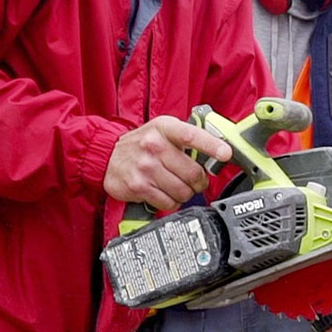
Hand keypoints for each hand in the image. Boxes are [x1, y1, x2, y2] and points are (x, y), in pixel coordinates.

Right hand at [103, 115, 231, 209]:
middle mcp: (154, 146)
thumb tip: (218, 147)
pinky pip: (168, 203)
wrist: (106, 155)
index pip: (192, 135)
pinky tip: (166, 194)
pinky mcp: (138, 186)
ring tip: (179, 186)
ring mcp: (145, 167)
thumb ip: (187, 136)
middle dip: (200, 181)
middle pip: (193, 172)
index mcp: (164, 128)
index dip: (212, 145)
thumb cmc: (141, 143)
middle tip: (197, 181)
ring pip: (183, 190)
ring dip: (186, 193)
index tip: (226, 153)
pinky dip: (172, 202)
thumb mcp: (162, 129)